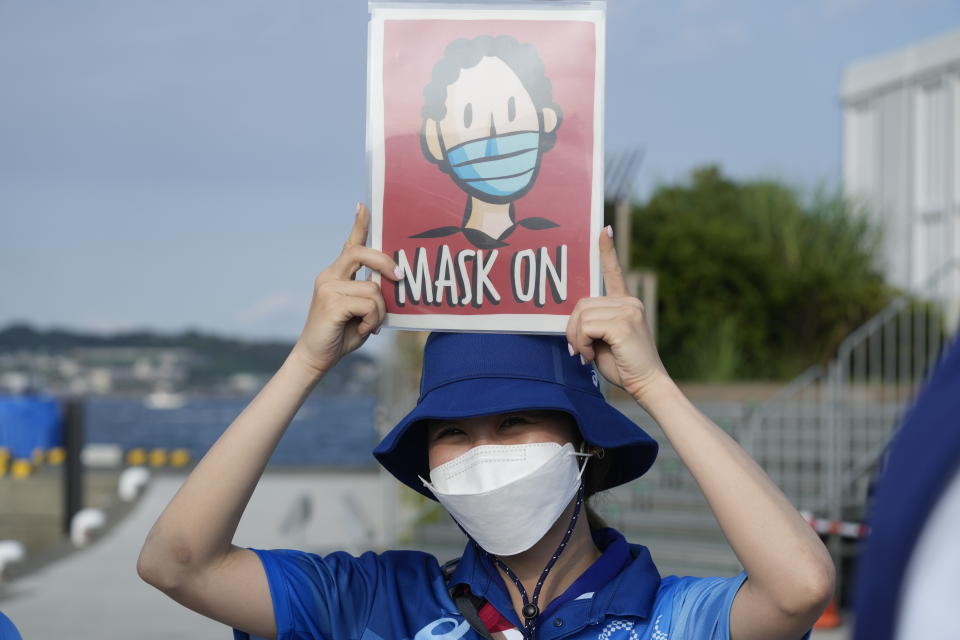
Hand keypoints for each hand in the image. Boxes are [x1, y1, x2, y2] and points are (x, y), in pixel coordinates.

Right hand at [290, 203, 401, 377]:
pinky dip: (372, 321)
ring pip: (373, 288)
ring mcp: (328, 288)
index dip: (359, 224)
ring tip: (369, 326)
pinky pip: (369, 305)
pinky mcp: (331, 302)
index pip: (350, 245)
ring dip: (379, 312)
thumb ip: (371, 294)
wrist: (315, 358)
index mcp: (336, 275)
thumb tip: (392, 283)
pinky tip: (363, 331)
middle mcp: (329, 276)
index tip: (364, 205)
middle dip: (385, 263)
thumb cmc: (341, 335)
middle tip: (401, 278)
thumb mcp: (360, 311)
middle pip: (362, 254)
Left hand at [565, 226, 668, 403]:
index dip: (607, 250)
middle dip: (573, 328)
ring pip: (582, 314)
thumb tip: (573, 320)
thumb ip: (592, 324)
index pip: (614, 272)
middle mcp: (629, 302)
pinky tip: (592, 356)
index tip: (603, 229)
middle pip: (582, 302)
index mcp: (626, 303)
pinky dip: (582, 343)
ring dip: (576, 338)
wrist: (647, 385)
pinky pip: (586, 326)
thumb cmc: (624, 366)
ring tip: (587, 354)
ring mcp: (628, 310)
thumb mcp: (604, 340)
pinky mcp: (624, 322)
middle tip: (579, 350)